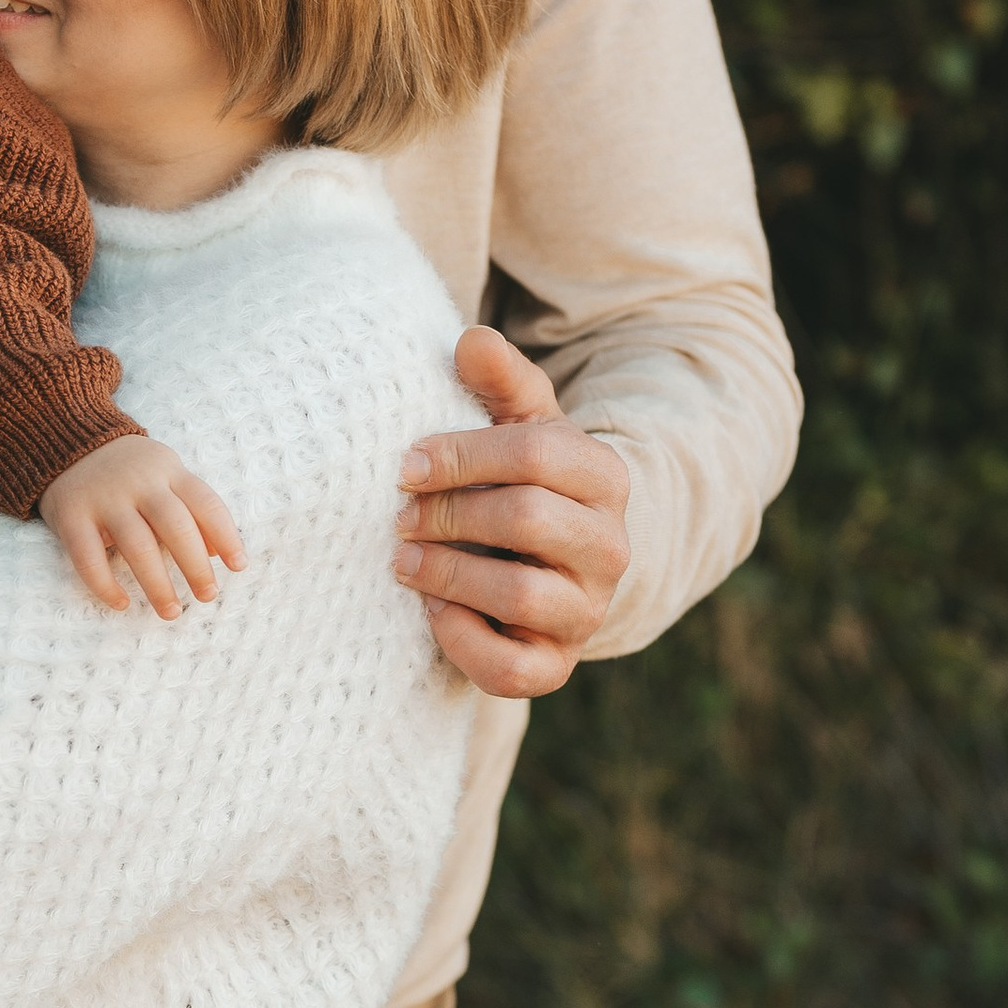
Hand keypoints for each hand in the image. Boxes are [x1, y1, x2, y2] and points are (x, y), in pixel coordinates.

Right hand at [41, 436, 244, 618]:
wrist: (65, 439)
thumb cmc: (128, 470)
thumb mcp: (165, 475)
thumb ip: (191, 507)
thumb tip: (217, 552)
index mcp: (167, 470)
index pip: (205, 503)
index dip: (226, 536)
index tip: (238, 566)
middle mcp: (138, 483)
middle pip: (175, 526)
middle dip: (195, 566)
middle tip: (208, 595)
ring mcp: (103, 499)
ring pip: (137, 546)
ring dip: (157, 584)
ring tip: (172, 612)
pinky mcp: (70, 516)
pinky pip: (88, 557)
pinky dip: (105, 585)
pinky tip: (122, 604)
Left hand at [394, 326, 630, 695]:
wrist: (546, 564)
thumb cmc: (520, 481)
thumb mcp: (517, 424)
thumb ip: (498, 380)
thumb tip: (470, 338)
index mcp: (605, 476)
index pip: (538, 453)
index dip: (463, 455)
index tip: (405, 465)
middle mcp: (611, 547)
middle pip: (527, 518)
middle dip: (448, 513)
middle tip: (397, 517)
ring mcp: (587, 610)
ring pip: (519, 594)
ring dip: (447, 573)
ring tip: (403, 560)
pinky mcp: (557, 665)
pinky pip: (512, 668)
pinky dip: (461, 640)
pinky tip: (431, 610)